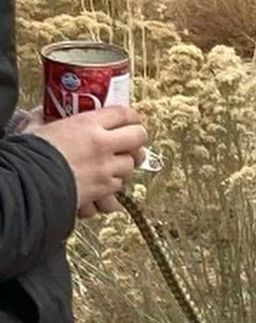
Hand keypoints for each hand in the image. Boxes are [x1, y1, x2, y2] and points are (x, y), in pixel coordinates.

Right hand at [32, 106, 146, 214]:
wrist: (32, 182)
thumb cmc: (32, 153)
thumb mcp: (38, 126)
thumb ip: (46, 119)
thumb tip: (43, 114)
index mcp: (88, 124)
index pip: (124, 114)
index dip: (132, 116)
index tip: (132, 119)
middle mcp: (103, 145)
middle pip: (138, 138)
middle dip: (137, 140)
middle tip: (131, 142)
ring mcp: (107, 169)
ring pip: (131, 166)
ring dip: (124, 166)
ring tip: (112, 166)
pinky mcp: (105, 191)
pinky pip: (119, 190)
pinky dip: (113, 190)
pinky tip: (103, 187)